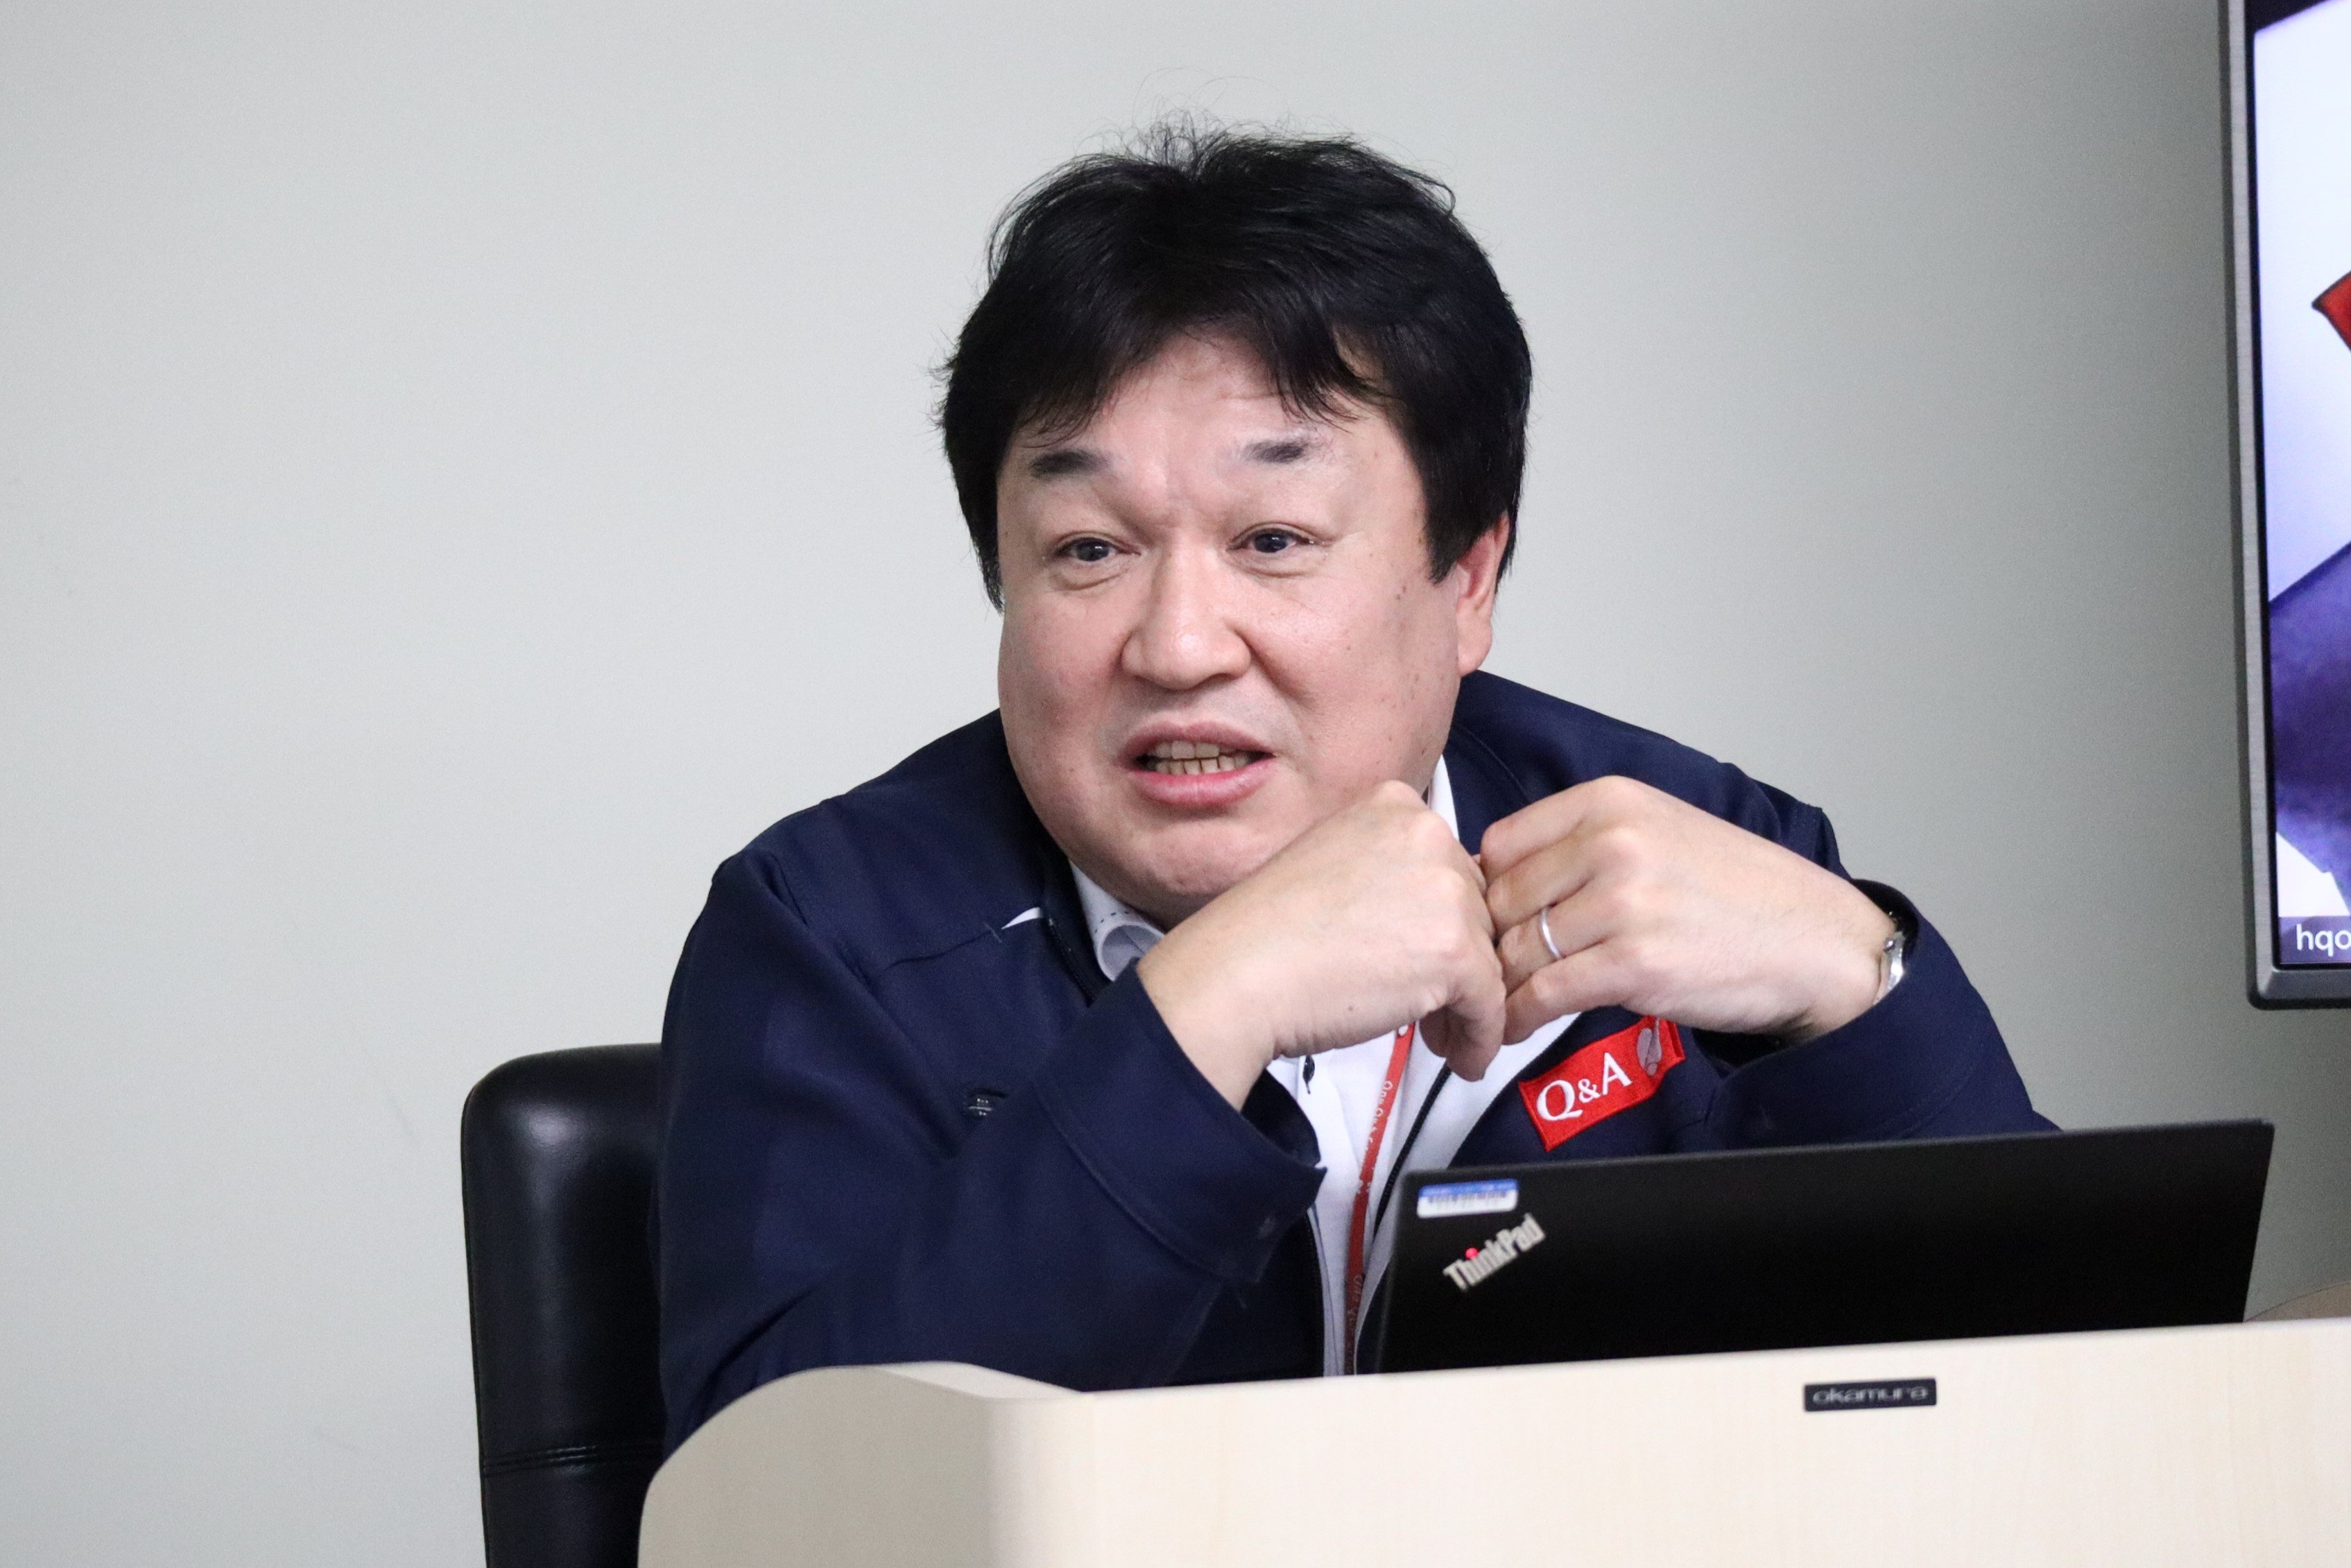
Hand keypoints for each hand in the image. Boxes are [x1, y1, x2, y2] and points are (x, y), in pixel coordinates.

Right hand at [1136, 781, 1506, 1106]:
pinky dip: (1479, 1038)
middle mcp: (1427, 834)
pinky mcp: (1455, 951)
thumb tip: (1425, 920)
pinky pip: (1490, 1004)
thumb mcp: (1332, 865)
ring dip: (1467, 1003)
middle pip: (1475, 910)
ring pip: (1487, 958)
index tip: (1423, 958)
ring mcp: (1446, 889)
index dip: (1439, 922)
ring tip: (1437, 1037)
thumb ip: (1387, 875)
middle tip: (1430, 1006)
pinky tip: (1459, 1058)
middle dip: (1457, 962)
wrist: (1239, 973)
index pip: (1447, 869)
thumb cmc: (1267, 933)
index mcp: (1394, 806)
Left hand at [1480, 776, 1893, 1046]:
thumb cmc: (1738, 894)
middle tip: (1472, 978)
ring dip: (1494, 989)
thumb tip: (1498, 881)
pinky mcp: (1634, 964)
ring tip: (1484, 1009)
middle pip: (1500, 900)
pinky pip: (1543, 994)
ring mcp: (1624, 903)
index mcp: (1611, 801)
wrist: (1816, 943)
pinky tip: (1512, 1027)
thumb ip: (1581, 845)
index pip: (1500, 844)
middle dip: (1483, 945)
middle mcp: (1612, 842)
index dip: (1483, 890)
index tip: (1481, 923)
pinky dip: (1517, 1017)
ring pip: (1515, 950)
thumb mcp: (1658, 831)